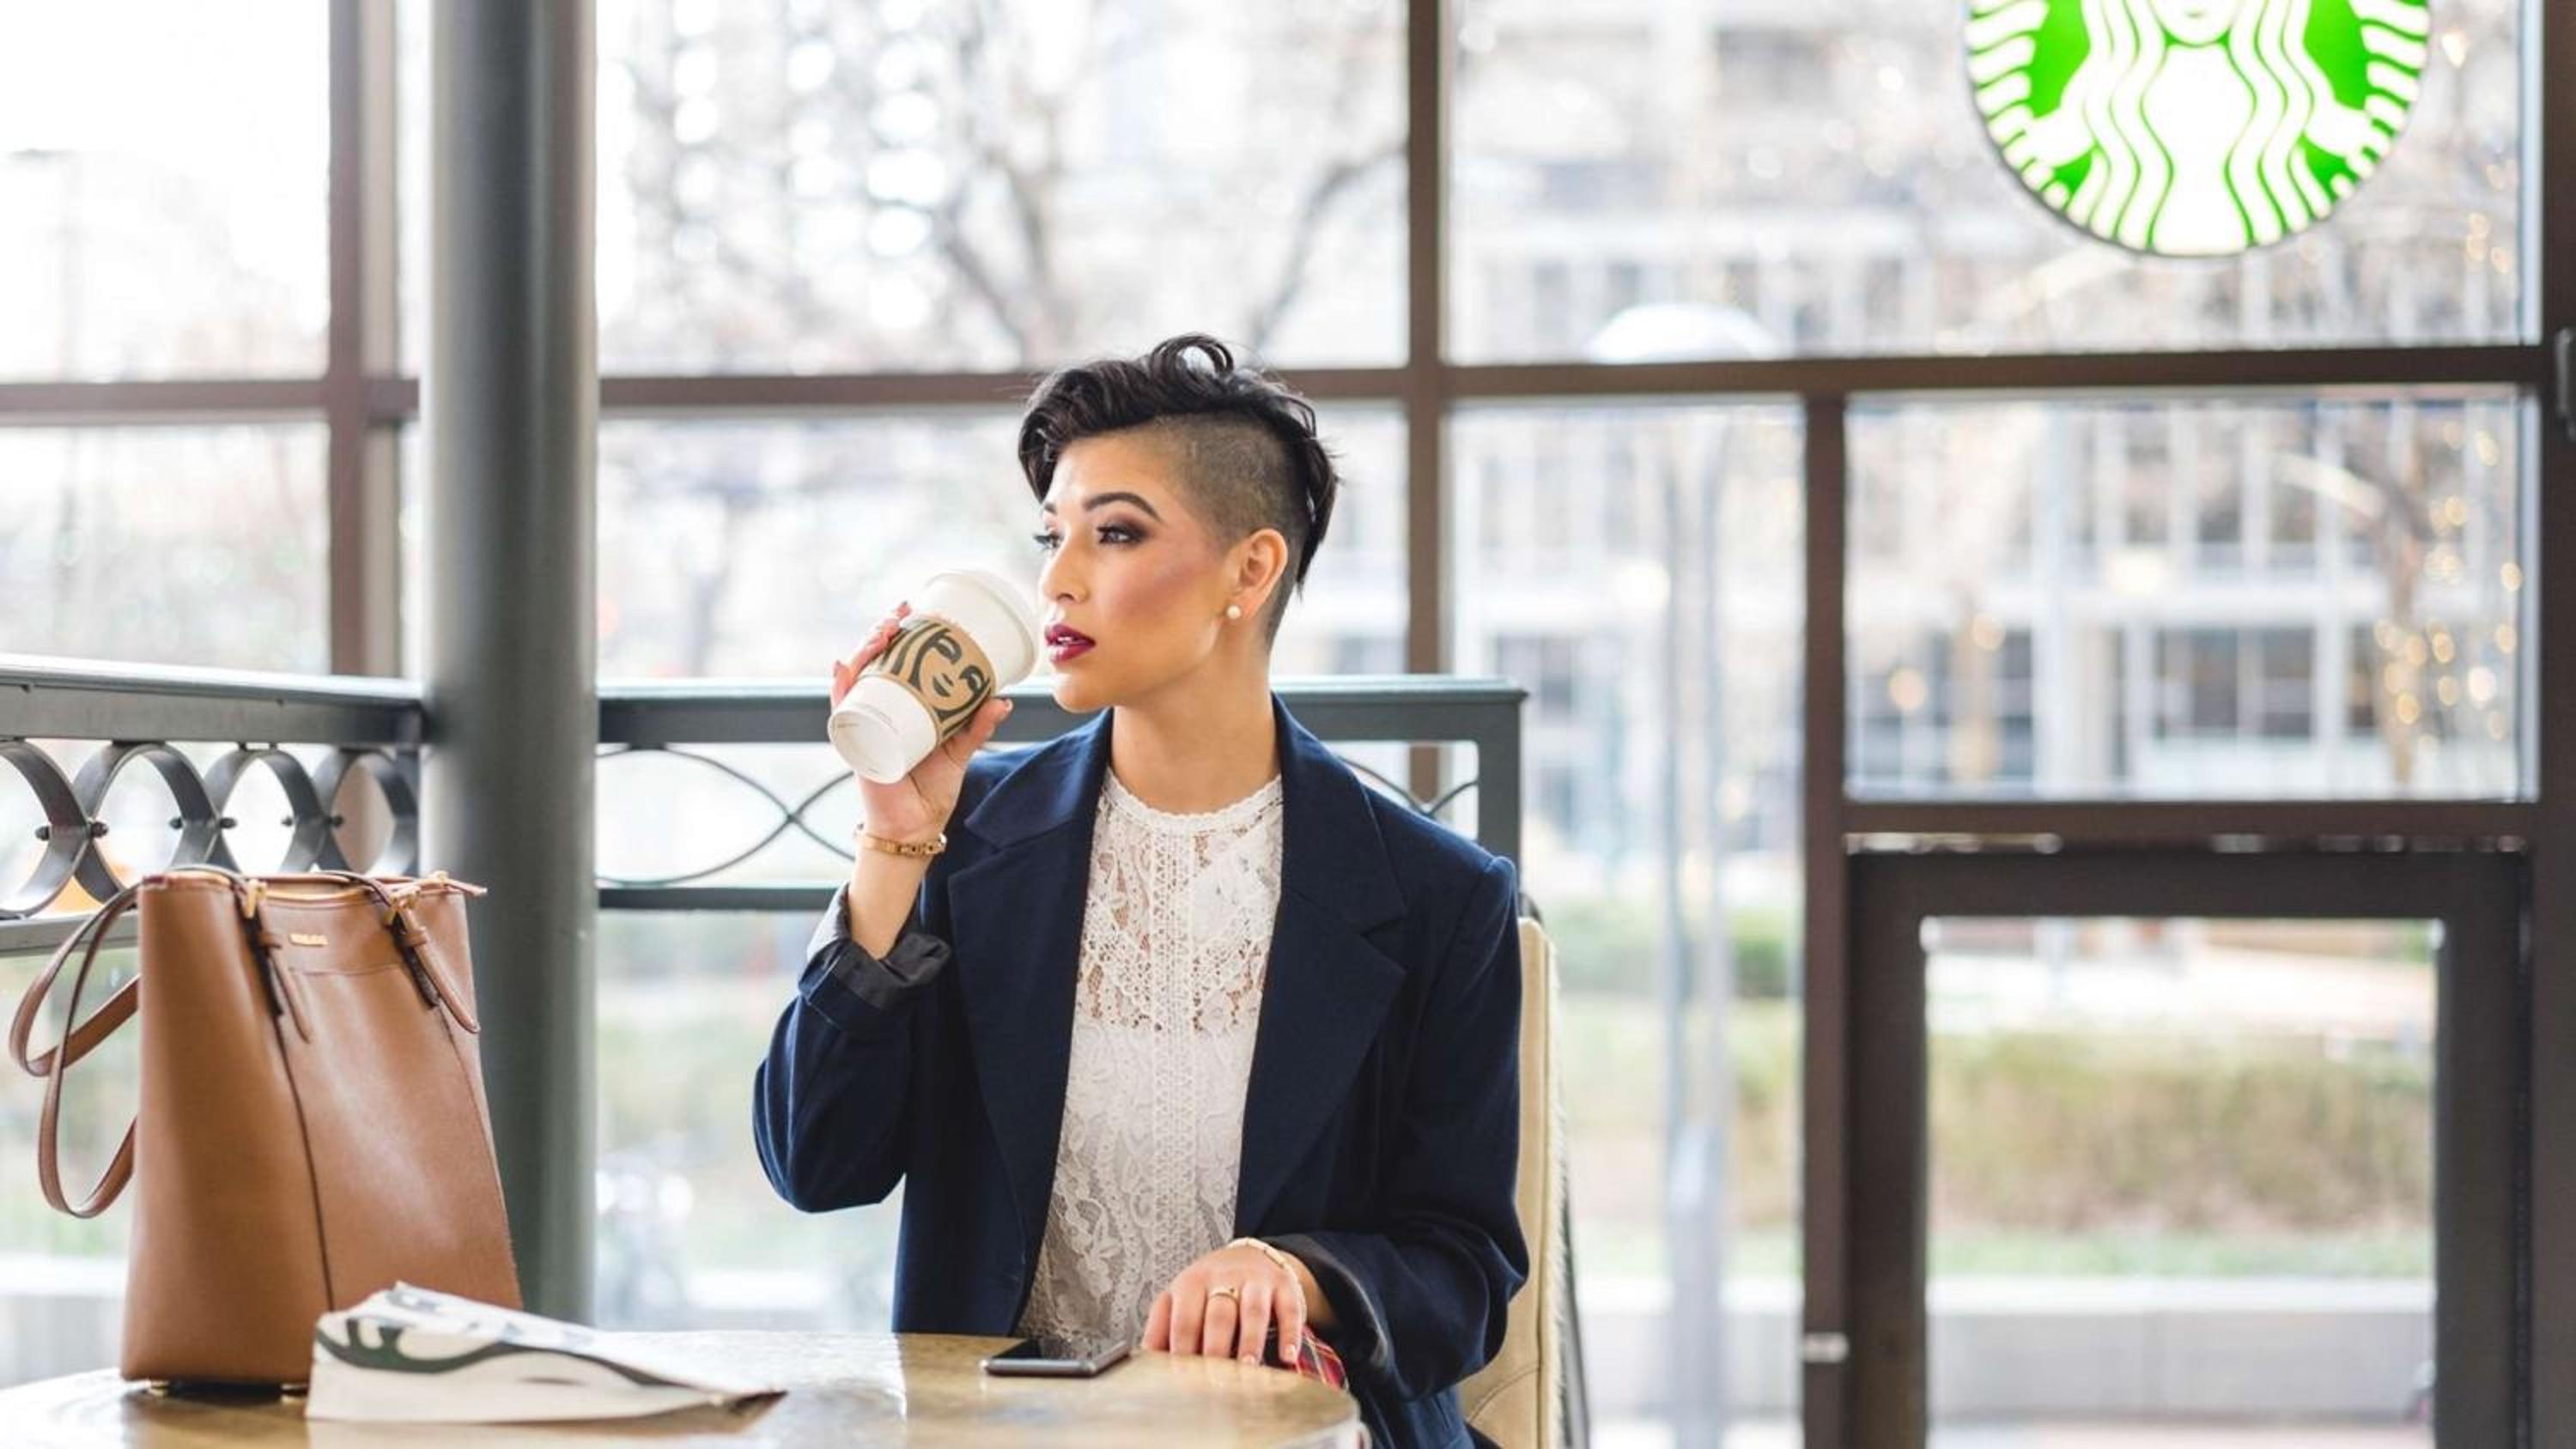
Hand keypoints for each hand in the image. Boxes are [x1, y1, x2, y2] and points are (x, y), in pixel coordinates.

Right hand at [830, 602, 1012, 843]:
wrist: (916, 826)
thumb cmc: (932, 788)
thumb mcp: (959, 750)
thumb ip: (978, 725)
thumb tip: (1005, 699)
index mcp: (902, 706)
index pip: (893, 661)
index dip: (898, 633)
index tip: (912, 608)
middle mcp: (879, 710)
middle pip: (872, 662)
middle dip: (880, 632)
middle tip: (899, 615)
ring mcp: (865, 724)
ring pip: (856, 678)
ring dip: (864, 650)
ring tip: (881, 633)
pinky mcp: (857, 743)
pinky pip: (843, 710)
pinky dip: (841, 688)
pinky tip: (843, 667)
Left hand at [1142, 1242, 1306, 1367]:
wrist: (1251, 1255)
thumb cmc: (1210, 1289)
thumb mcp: (1181, 1298)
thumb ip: (1163, 1327)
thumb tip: (1142, 1361)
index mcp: (1190, 1284)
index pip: (1183, 1319)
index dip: (1182, 1348)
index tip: (1182, 1377)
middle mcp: (1222, 1278)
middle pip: (1217, 1314)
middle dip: (1216, 1346)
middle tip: (1215, 1378)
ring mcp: (1255, 1280)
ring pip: (1252, 1311)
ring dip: (1250, 1341)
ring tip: (1248, 1367)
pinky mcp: (1283, 1285)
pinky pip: (1289, 1309)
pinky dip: (1289, 1334)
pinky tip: (1288, 1357)